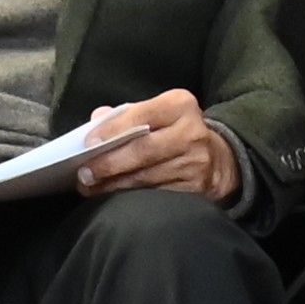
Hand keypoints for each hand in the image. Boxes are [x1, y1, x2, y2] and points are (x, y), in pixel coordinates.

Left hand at [70, 87, 238, 202]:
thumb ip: (126, 114)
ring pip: (146, 177)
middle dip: (109, 164)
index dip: (112, 131)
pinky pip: (156, 195)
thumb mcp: (158, 114)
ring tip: (90, 187)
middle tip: (84, 173)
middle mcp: (191, 132)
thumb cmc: (175, 132)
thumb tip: (96, 119)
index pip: (141, 115)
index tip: (87, 144)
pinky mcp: (196, 189)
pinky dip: (130, 198)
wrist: (220, 160)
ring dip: (114, 185)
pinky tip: (112, 198)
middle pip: (143, 150)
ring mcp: (195, 163)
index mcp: (180, 105)